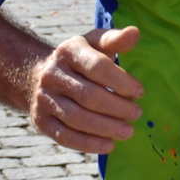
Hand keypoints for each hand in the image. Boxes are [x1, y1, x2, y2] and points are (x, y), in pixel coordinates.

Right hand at [27, 26, 143, 154]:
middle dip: (116, 108)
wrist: (39, 76)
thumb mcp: (95, 42)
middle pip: (88, 96)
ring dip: (105, 128)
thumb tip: (135, 33)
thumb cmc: (80, 58)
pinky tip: (109, 146)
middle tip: (137, 114)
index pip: (97, 68)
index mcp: (68, 51)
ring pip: (76, 118)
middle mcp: (52, 75)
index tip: (140, 92)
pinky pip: (64, 136)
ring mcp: (44, 99)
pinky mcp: (40, 121)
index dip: (121, 81)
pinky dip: (88, 143)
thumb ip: (115, 39)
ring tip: (128, 131)